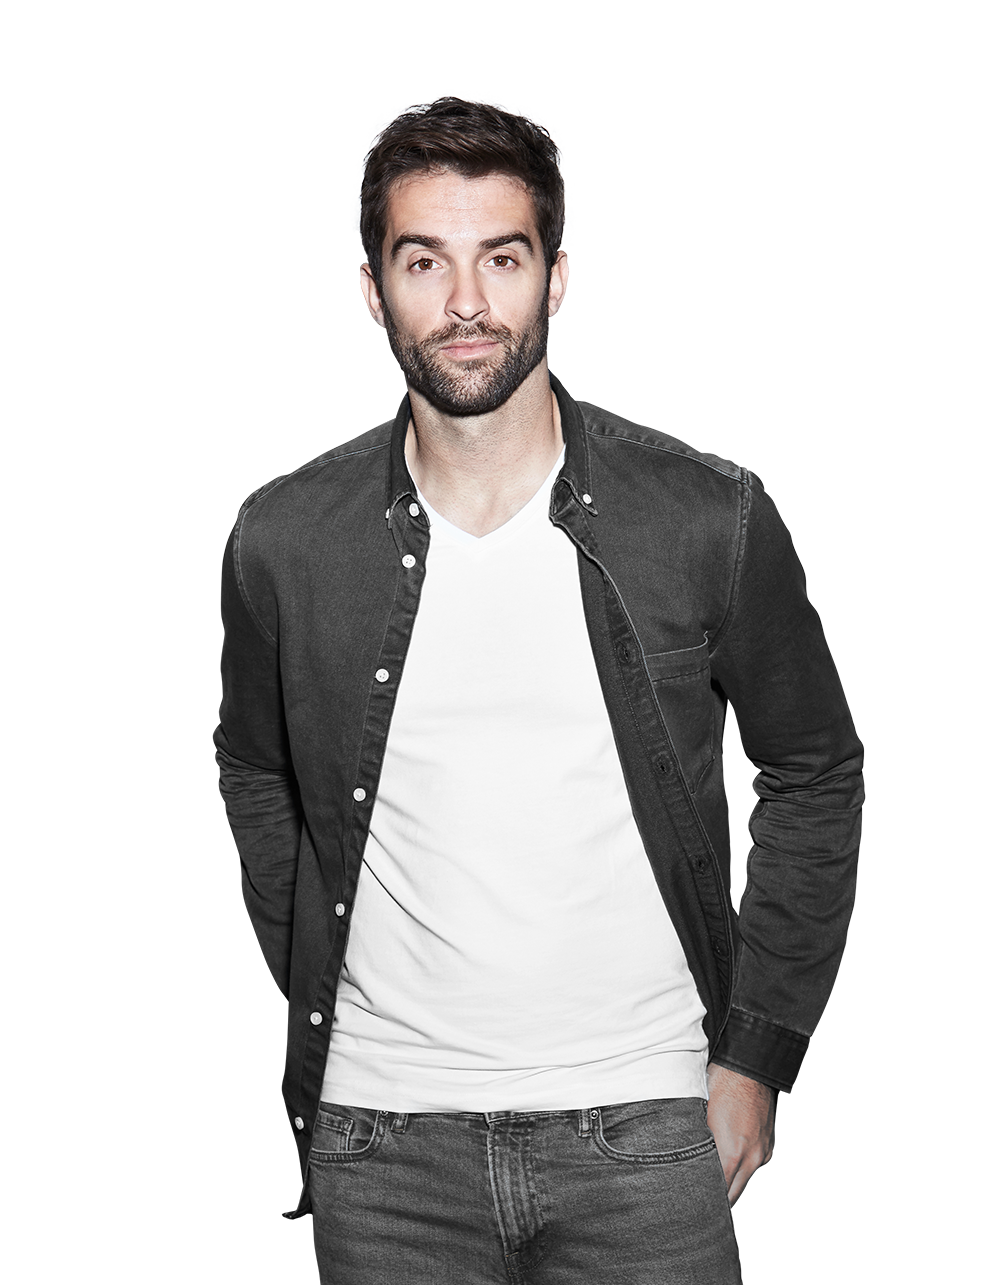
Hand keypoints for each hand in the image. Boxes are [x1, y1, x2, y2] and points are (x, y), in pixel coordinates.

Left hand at [705, 1062, 774, 1203]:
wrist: (747, 1068)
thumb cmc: (720, 1086)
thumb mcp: (701, 1118)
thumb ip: (699, 1147)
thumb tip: (689, 1165)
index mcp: (732, 1154)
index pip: (719, 1193)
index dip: (705, 1199)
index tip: (694, 1203)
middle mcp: (751, 1158)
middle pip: (733, 1193)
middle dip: (718, 1198)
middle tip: (700, 1200)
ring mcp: (763, 1152)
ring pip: (743, 1179)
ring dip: (730, 1179)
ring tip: (712, 1175)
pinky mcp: (768, 1145)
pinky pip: (753, 1164)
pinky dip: (742, 1164)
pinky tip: (729, 1153)